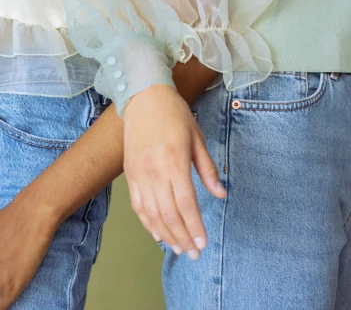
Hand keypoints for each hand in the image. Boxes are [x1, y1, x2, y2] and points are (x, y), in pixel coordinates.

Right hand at [123, 84, 225, 259]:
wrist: (143, 97)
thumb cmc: (174, 114)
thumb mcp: (197, 137)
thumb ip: (207, 169)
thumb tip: (220, 194)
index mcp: (174, 161)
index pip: (186, 203)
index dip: (195, 227)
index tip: (204, 243)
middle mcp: (154, 171)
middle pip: (169, 214)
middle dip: (183, 237)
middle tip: (194, 253)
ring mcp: (139, 173)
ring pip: (152, 214)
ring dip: (166, 234)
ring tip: (179, 248)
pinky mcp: (130, 172)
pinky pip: (138, 205)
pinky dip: (147, 222)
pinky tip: (157, 233)